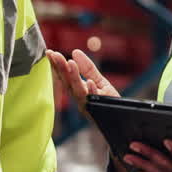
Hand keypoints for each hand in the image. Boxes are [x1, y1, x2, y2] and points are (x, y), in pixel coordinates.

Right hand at [48, 49, 130, 171]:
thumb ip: (87, 68)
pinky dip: (91, 91)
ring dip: (73, 77)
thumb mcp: (98, 81)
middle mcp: (80, 99)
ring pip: (79, 91)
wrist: (122, 120)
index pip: (65, 77)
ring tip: (70, 63)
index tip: (49, 53)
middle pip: (68, 83)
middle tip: (54, 55)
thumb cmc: (107, 100)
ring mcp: (89, 105)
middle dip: (61, 69)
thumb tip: (75, 52)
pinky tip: (89, 82)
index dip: (56, 65)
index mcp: (78, 91)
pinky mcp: (100, 109)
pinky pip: (95, 100)